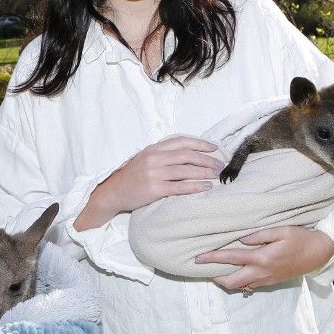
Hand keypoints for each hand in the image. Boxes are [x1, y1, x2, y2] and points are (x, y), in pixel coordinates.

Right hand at [76, 136, 222, 229]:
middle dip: (206, 160)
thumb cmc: (133, 176)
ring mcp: (154, 173)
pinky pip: (179, 187)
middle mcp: (154, 158)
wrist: (113, 192)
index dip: (200, 143)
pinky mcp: (154, 189)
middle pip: (186, 155)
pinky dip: (195, 187)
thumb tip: (189, 153)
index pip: (181, 141)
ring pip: (185, 171)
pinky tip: (206, 187)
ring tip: (216, 175)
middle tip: (220, 165)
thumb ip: (163, 154)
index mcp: (154, 149)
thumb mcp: (146, 159)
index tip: (214, 148)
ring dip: (204, 172)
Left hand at [197, 226, 333, 292]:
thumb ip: (260, 234)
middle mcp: (261, 272)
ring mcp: (266, 280)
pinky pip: (249, 286)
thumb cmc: (300, 238)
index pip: (231, 258)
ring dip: (225, 280)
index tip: (198, 257)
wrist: (318, 254)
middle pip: (231, 281)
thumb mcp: (282, 230)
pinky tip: (233, 273)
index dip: (212, 258)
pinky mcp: (270, 282)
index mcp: (262, 258)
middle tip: (202, 267)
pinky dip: (237, 282)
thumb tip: (242, 239)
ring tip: (214, 270)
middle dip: (214, 275)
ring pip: (239, 286)